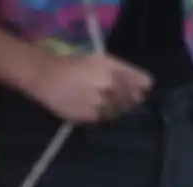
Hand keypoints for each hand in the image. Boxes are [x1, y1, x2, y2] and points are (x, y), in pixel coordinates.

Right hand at [24, 53, 152, 124]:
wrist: (45, 76)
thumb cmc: (73, 65)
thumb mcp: (100, 61)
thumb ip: (124, 73)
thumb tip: (147, 87)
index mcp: (112, 67)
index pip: (143, 82)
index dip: (142, 87)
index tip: (140, 89)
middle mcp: (109, 86)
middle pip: (133, 100)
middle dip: (129, 99)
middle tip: (113, 95)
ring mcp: (100, 103)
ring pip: (119, 112)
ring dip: (115, 108)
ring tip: (99, 100)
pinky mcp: (89, 117)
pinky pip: (103, 119)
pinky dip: (101, 115)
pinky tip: (90, 106)